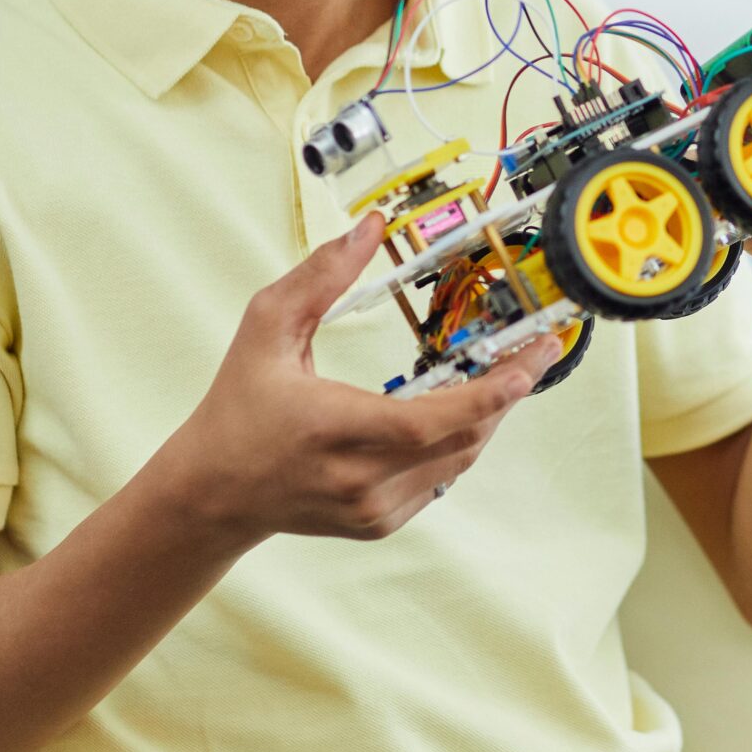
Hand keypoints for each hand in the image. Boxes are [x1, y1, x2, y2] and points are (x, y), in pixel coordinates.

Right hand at [153, 213, 551, 545]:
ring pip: (458, 460)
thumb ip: (319, 276)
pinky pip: (440, 478)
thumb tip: (371, 226)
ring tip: (508, 370)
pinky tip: (459, 408)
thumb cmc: (238, 405)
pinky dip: (458, 441)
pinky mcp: (380, 524)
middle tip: (538, 351)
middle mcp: (357, 478)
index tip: (529, 364)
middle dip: (508, 394)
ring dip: (487, 416)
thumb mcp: (266, 329)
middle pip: (460, 440)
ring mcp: (372, 509)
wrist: (213, 493)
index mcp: (331, 429)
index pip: (427, 423)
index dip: (486, 397)